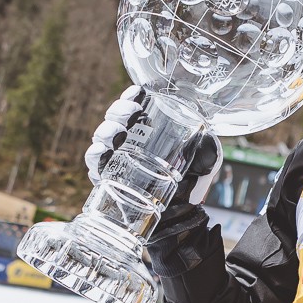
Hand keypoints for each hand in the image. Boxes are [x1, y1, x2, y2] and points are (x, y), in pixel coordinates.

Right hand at [84, 85, 221, 204]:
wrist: (180, 209)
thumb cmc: (189, 179)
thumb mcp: (202, 159)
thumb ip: (206, 148)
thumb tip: (207, 137)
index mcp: (148, 128)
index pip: (135, 105)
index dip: (132, 96)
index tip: (139, 93)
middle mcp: (129, 139)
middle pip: (114, 117)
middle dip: (119, 110)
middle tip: (132, 112)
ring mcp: (116, 157)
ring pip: (102, 137)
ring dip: (106, 131)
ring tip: (117, 133)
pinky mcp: (108, 177)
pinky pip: (95, 164)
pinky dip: (95, 156)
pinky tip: (101, 152)